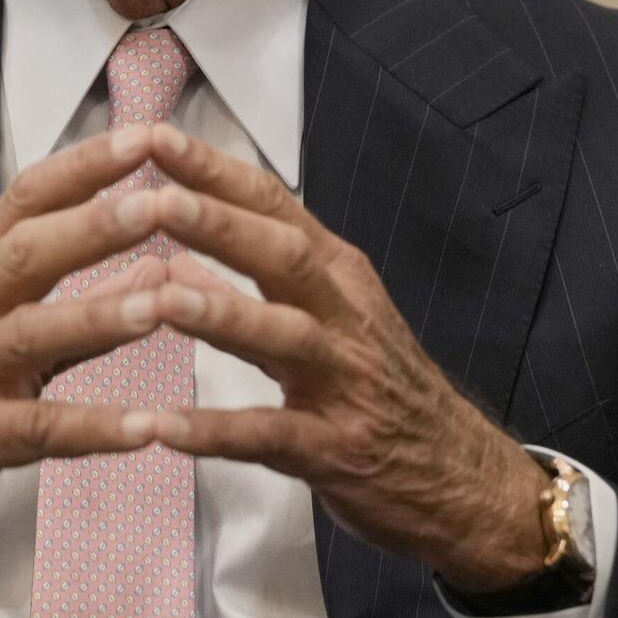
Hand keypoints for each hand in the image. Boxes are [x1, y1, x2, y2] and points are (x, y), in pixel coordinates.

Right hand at [0, 124, 175, 617]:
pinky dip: (95, 428)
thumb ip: (78, 294)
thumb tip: (160, 261)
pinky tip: (147, 428)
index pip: (28, 197)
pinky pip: (37, 430)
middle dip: (96, 225)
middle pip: (27, 252)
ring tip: (162, 305)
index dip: (86, 165)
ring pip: (30, 333)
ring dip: (99, 316)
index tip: (146, 137)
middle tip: (161, 204)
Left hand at [137, 124, 549, 594]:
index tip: (154, 137)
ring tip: (157, 300)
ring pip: (284, 337)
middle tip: (153, 199)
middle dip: (218, 224)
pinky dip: (215, 432)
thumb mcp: (324, 322)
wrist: (463, 480)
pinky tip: (162, 427)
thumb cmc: (381, 390)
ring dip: (220, 316)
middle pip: (283, 255)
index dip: (215, 171)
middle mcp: (343, 315)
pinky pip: (270, 436)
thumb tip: (170, 259)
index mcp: (336, 275)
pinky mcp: (337, 449)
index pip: (273, 205)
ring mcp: (344, 381)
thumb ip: (247, 289)